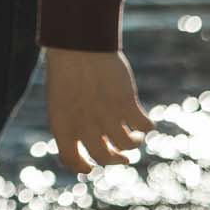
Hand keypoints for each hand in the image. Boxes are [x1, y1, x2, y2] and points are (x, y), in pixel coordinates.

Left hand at [43, 48, 151, 173]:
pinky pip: (144, 126)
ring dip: (133, 143)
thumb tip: (101, 143)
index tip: (92, 166)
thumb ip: (75, 123)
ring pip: (127, 145)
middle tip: (122, 157)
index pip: (71, 160)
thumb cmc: (67, 69)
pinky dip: (147, 127)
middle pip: (104, 158)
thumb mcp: (62, 99)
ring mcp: (106, 116)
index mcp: (62, 125)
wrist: (77, 43)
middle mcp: (84, 126)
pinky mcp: (126, 104)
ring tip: (134, 136)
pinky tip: (145, 122)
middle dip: (115, 160)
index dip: (83, 167)